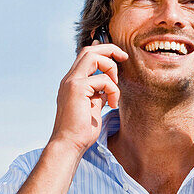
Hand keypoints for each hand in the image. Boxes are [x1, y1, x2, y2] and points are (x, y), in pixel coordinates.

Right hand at [49, 41, 128, 156]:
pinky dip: (113, 90)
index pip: (86, 57)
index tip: (119, 57)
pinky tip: (112, 104)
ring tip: (115, 90)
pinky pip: (102, 79)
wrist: (69, 144)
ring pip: (93, 56)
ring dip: (111, 68)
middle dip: (109, 49)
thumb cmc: (81, 131)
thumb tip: (109, 86)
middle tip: (124, 57)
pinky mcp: (77, 88)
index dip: (103, 51)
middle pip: (89, 50)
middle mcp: (69, 79)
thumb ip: (98, 94)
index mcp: (72, 83)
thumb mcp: (93, 107)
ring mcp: (71, 82)